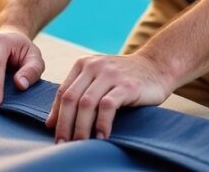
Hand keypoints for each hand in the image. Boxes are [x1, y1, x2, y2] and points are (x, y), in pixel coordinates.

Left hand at [46, 53, 172, 141]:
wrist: (157, 67)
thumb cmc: (124, 78)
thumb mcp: (98, 79)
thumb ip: (78, 94)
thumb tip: (51, 123)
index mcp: (83, 65)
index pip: (63, 92)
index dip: (56, 115)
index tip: (54, 134)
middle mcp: (94, 66)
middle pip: (71, 99)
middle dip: (65, 124)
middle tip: (63, 144)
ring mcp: (111, 74)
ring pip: (86, 103)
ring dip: (81, 127)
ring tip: (80, 144)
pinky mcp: (127, 85)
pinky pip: (108, 106)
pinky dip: (102, 123)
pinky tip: (101, 136)